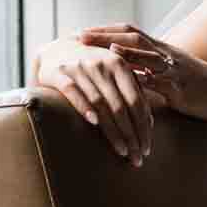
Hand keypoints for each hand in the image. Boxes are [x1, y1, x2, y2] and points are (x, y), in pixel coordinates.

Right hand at [33, 37, 157, 164]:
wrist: (57, 49)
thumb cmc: (92, 66)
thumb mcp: (114, 72)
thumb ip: (132, 90)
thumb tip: (149, 122)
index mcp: (119, 64)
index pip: (136, 100)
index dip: (143, 126)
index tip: (148, 148)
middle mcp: (101, 64)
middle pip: (121, 106)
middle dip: (132, 134)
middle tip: (138, 157)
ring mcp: (80, 68)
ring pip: (100, 104)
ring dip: (113, 131)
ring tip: (122, 151)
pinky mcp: (59, 73)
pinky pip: (73, 92)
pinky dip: (84, 107)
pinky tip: (94, 124)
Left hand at [75, 25, 206, 123]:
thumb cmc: (194, 83)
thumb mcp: (168, 70)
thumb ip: (146, 66)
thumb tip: (120, 66)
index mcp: (159, 48)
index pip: (129, 32)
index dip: (105, 30)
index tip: (82, 31)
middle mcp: (164, 54)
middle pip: (133, 38)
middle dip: (106, 37)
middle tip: (81, 37)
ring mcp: (173, 69)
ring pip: (148, 56)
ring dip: (126, 53)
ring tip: (105, 51)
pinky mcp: (180, 87)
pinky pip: (162, 82)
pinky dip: (146, 79)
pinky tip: (132, 80)